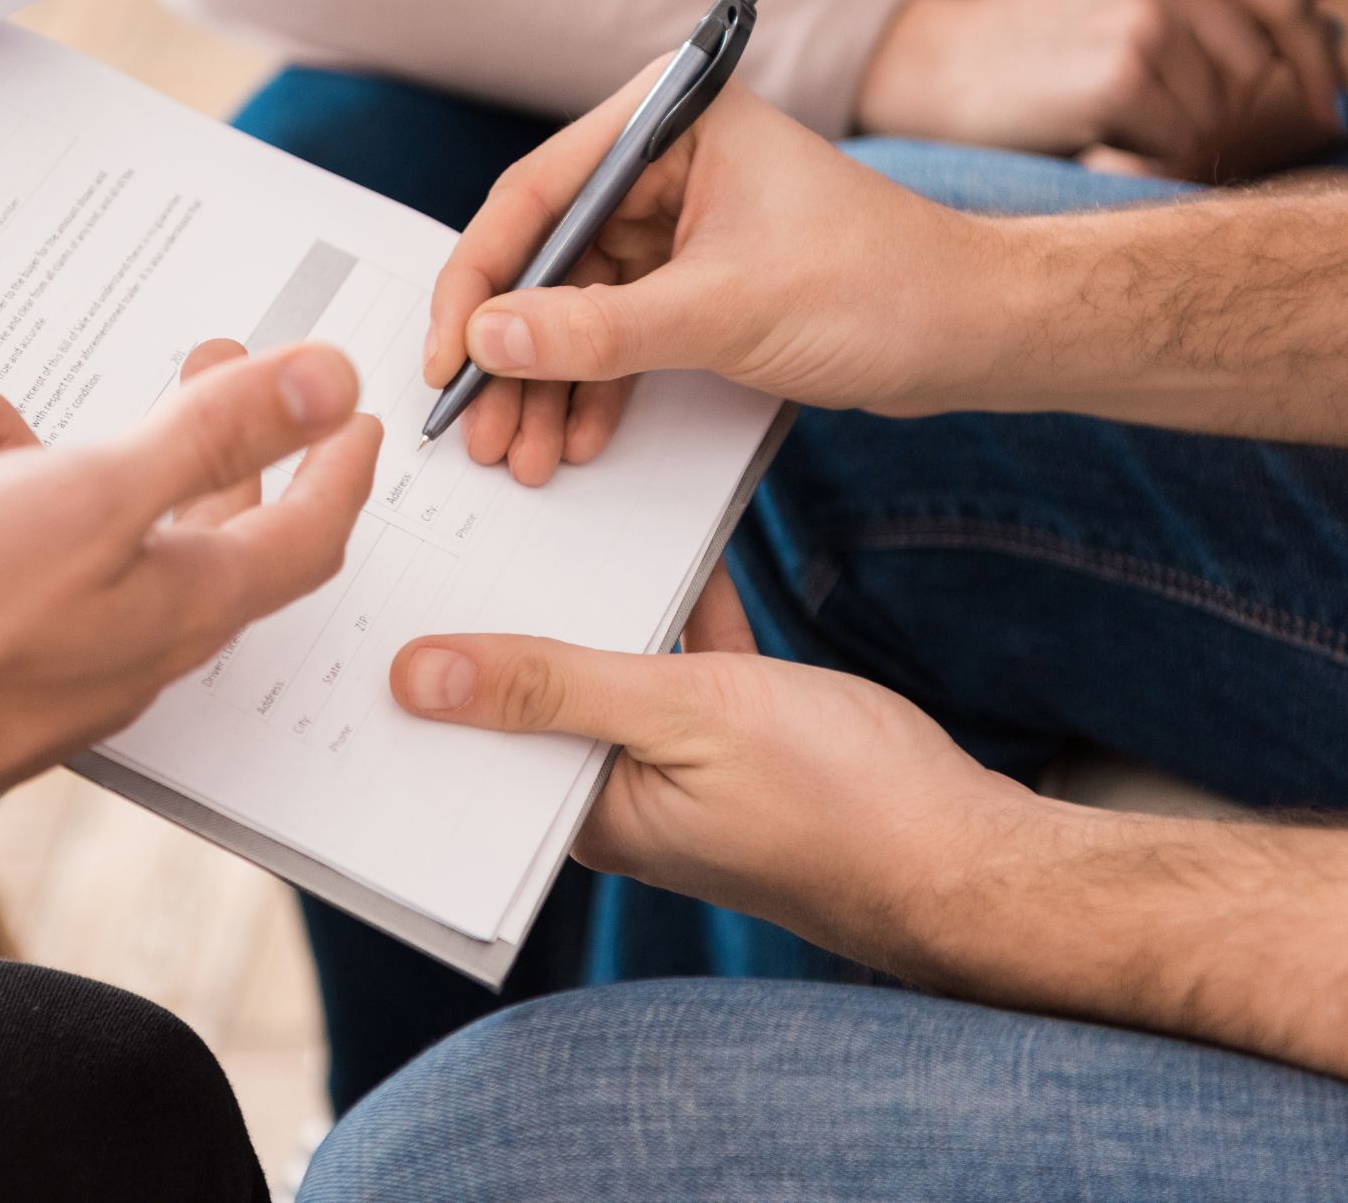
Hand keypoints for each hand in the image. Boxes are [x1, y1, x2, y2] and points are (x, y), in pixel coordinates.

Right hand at [0, 336, 379, 842]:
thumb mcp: (93, 498)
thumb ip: (212, 437)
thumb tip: (329, 385)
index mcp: (182, 603)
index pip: (301, 537)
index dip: (334, 469)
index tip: (354, 417)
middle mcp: (127, 641)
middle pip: (187, 526)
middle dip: (193, 436)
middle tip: (200, 360)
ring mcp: (43, 661)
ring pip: (48, 525)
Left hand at [389, 572, 1048, 980]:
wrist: (969, 854)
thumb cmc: (838, 802)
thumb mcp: (682, 716)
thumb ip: (552, 686)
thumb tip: (418, 674)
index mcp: (583, 814)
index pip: (474, 738)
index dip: (429, 668)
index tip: (379, 583)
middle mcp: (616, 793)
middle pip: (532, 689)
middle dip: (500, 610)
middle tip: (448, 510)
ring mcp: (674, 759)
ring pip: (607, 654)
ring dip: (589, 590)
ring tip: (530, 494)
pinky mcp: (731, 726)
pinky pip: (678, 645)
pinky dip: (671, 593)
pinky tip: (657, 523)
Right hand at [426, 70, 1000, 478]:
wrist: (980, 331)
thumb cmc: (883, 288)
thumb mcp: (725, 313)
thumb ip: (598, 331)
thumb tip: (488, 341)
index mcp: (671, 122)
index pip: (535, 195)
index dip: (479, 282)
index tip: (447, 357)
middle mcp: (666, 159)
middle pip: (546, 257)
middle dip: (512, 352)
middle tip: (478, 427)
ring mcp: (681, 221)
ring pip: (576, 305)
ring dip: (547, 381)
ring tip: (521, 453)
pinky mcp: (699, 276)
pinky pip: (618, 330)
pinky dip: (594, 384)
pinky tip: (576, 438)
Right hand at [856, 0, 1346, 179]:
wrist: (936, 69)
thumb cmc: (1031, 45)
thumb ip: (1202, 2)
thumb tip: (1325, 53)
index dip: (1314, 60)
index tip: (1327, 109)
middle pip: (1256, 63)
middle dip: (1230, 113)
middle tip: (1171, 131)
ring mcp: (1139, 12)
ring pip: (1222, 109)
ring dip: (1183, 138)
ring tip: (1117, 126)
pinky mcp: (1118, 73)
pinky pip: (1183, 141)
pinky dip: (1152, 159)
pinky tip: (1103, 141)